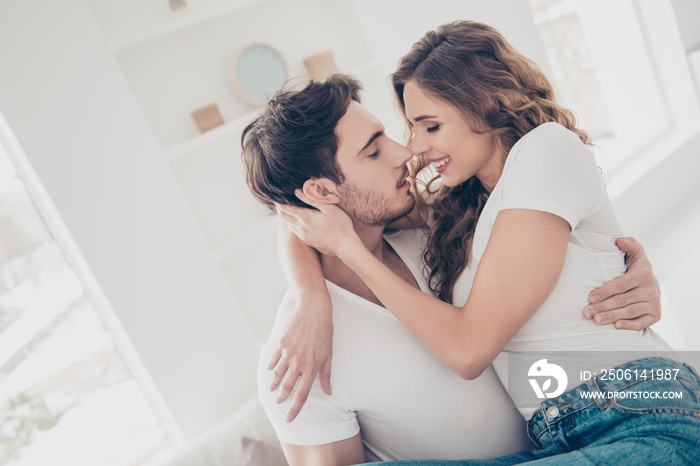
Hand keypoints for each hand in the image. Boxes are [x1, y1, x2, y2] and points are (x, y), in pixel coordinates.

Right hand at [268, 293, 333, 422]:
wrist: (313, 310)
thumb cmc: (324, 331)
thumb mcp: (329, 354)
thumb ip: (326, 374)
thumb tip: (328, 392)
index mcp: (311, 367)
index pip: (302, 394)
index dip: (295, 409)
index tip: (289, 418)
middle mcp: (298, 363)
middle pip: (286, 387)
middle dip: (282, 398)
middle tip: (279, 403)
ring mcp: (287, 353)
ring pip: (277, 374)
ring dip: (274, 384)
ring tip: (273, 390)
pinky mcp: (280, 343)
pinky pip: (273, 359)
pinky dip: (271, 367)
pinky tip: (269, 371)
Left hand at [276, 190, 359, 257]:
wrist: (345, 245)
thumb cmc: (340, 225)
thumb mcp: (328, 208)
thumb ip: (312, 199)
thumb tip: (297, 192)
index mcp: (305, 217)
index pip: (285, 208)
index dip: (279, 202)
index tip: (277, 197)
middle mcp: (301, 228)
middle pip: (283, 217)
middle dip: (280, 209)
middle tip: (280, 202)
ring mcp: (304, 236)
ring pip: (288, 225)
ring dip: (286, 217)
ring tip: (288, 210)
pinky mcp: (308, 242)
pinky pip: (295, 232)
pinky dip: (292, 225)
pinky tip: (298, 221)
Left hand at [584, 237, 660, 329]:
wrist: (652, 283)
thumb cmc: (636, 267)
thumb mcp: (635, 253)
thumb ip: (629, 244)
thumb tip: (619, 240)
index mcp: (643, 274)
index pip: (621, 285)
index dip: (605, 291)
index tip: (590, 298)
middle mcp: (651, 289)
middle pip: (623, 300)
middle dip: (603, 307)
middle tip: (587, 312)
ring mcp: (654, 303)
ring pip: (630, 312)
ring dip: (612, 317)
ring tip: (596, 320)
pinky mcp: (655, 315)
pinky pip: (642, 323)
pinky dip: (630, 326)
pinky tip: (617, 326)